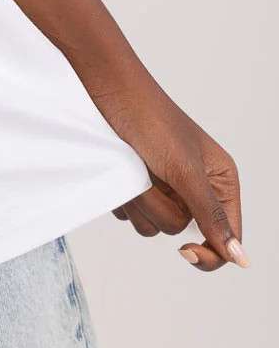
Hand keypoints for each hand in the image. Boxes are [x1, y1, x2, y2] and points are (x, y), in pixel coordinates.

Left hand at [94, 77, 248, 273]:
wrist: (106, 89)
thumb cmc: (149, 118)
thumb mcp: (184, 169)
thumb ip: (211, 215)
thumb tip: (241, 258)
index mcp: (220, 180)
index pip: (227, 236)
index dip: (210, 252)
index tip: (185, 250)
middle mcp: (195, 186)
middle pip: (182, 230)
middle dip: (161, 209)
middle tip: (151, 176)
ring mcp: (164, 186)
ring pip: (152, 225)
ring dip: (139, 202)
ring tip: (134, 168)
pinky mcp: (137, 185)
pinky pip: (130, 214)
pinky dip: (123, 197)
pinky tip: (121, 169)